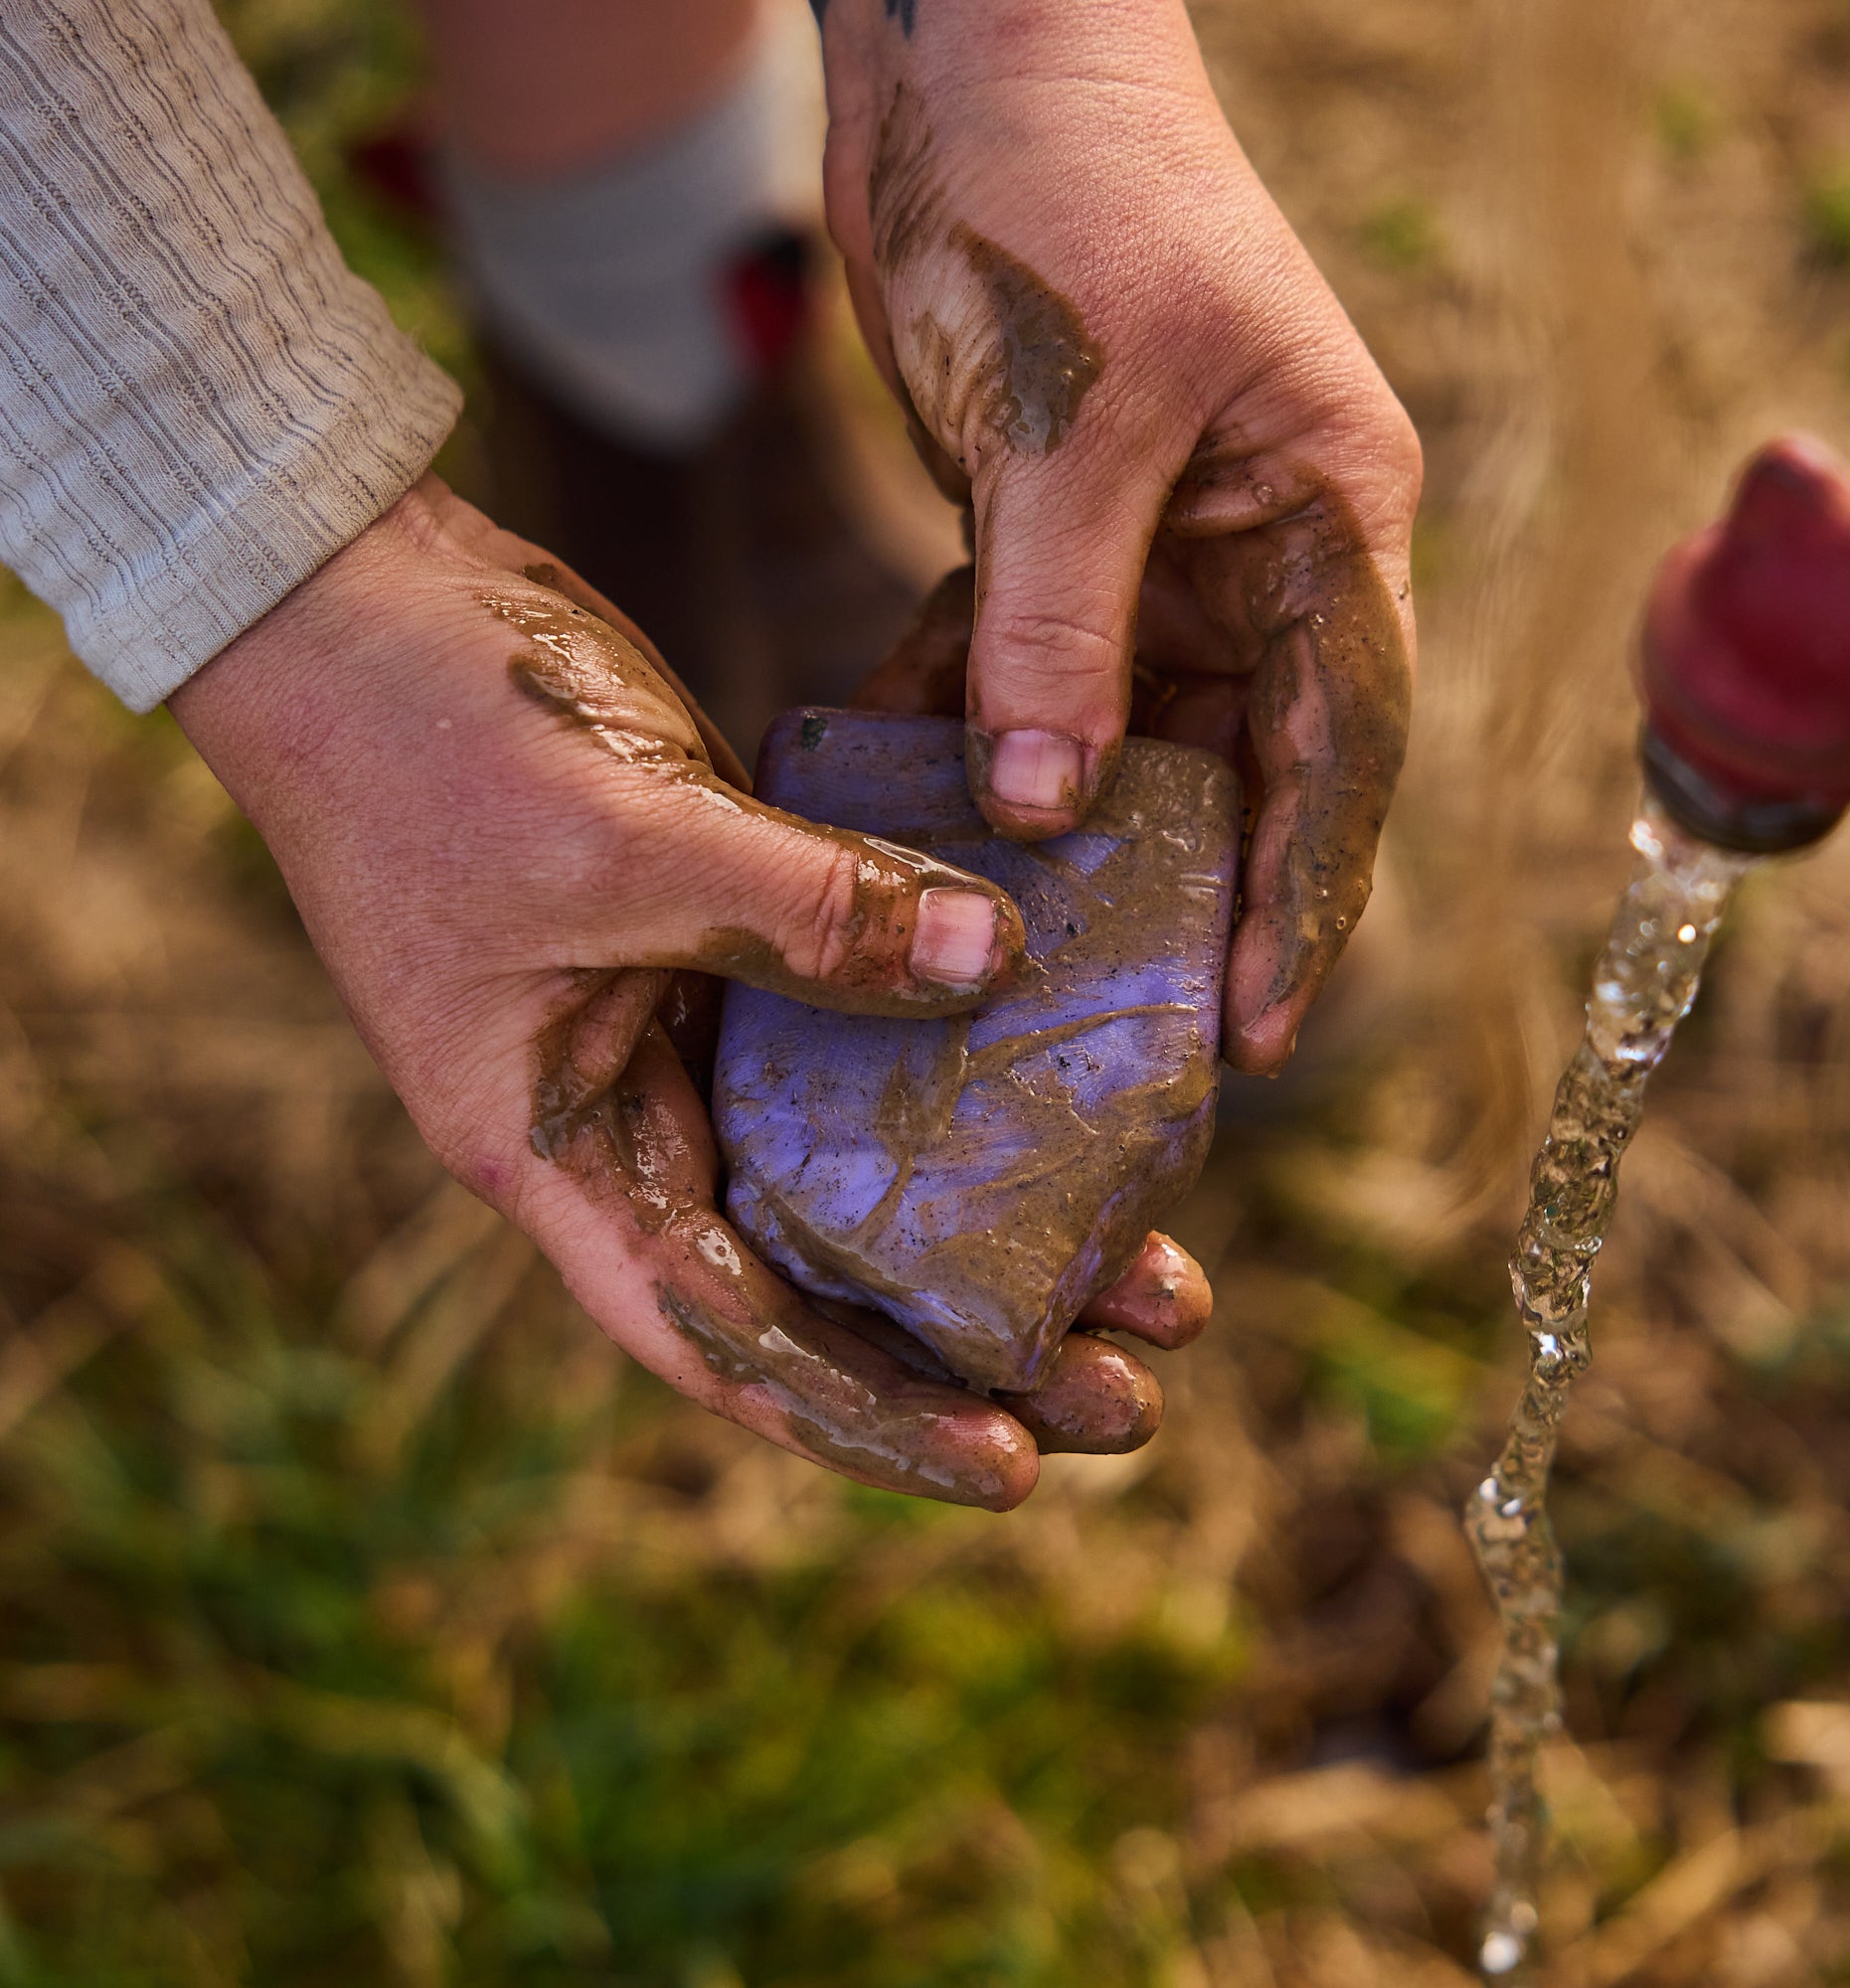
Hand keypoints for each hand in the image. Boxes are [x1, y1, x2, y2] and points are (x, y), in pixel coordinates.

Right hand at [169, 477, 1211, 1508]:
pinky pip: (853, 1036)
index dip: (860, 1418)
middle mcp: (622, 1119)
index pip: (719, 1339)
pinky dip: (949, 1067)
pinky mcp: (724, 942)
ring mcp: (674, 1031)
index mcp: (557, 1150)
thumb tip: (997, 964)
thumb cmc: (425, 732)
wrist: (354, 595)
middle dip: (966, 1350)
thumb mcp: (618, 841)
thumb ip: (807, 913)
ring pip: (850, 1172)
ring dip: (989, 1220)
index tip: (1009, 1468)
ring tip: (1148, 1268)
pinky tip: (1069, 1083)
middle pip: (810, 1282)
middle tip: (1133, 1384)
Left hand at [820, 0, 1420, 1072]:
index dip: (1305, 894)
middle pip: (1240, 763)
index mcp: (1324, 513)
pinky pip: (1019, 669)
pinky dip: (963, 730)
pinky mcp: (1052, 533)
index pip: (1342, 744)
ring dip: (1061, 830)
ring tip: (1005, 957)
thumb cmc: (1061, 187)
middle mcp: (1259, 547)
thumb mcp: (1071, 419)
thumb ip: (1059, 620)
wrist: (964, 48)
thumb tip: (1048, 808)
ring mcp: (1154, 544)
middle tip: (1127, 1032)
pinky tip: (898, 802)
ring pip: (1122, 731)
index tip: (1255, 1022)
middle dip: (1187, 894)